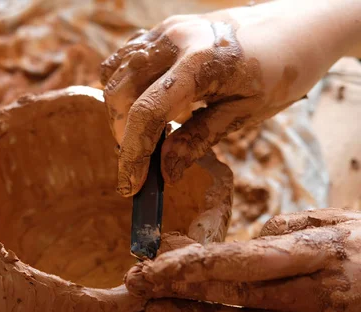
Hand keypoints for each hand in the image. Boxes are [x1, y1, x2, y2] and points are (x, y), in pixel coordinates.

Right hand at [101, 0, 360, 195]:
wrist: (296, 25)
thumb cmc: (281, 70)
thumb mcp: (246, 112)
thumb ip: (199, 139)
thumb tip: (165, 172)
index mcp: (202, 61)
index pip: (148, 112)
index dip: (133, 154)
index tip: (130, 186)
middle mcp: (176, 39)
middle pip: (120, 92)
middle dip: (121, 134)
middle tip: (137, 162)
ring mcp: (166, 29)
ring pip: (114, 73)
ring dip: (118, 110)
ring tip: (141, 133)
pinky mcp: (162, 29)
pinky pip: (123, 58)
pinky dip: (122, 85)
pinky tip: (142, 102)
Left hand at [125, 208, 360, 311]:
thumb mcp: (345, 221)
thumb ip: (293, 226)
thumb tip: (248, 239)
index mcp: (319, 254)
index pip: (236, 260)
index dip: (186, 265)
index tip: (148, 266)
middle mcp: (318, 296)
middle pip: (231, 295)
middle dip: (175, 292)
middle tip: (134, 288)